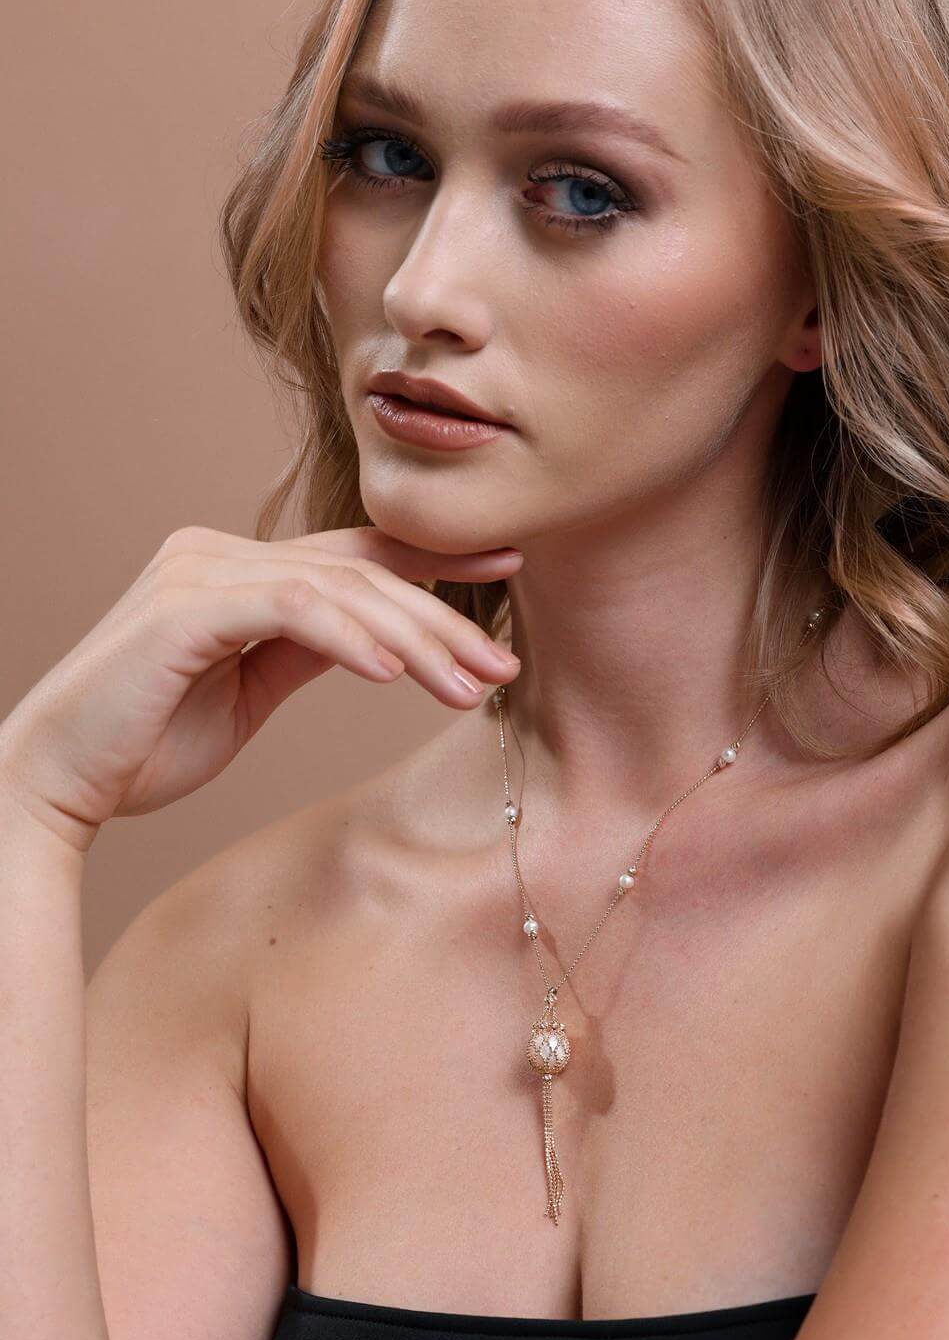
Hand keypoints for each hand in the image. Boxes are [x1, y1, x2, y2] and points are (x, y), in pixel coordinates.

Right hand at [0, 524, 522, 848]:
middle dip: (441, 616)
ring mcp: (197, 573)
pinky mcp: (184, 609)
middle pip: (357, 570)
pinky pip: (290, 609)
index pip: (351, 551)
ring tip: (471, 685)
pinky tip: (396, 677)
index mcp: (233, 567)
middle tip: (504, 662)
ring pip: (337, 587)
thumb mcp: (248, 691)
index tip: (506, 568)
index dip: (433, 557)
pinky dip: (350, 639)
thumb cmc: (144, 747)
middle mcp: (215, 553)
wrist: (51, 788)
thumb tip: (382, 637)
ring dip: (415, 638)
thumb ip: (306, 649)